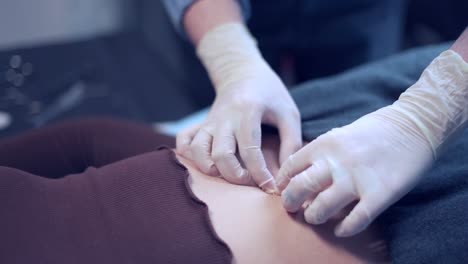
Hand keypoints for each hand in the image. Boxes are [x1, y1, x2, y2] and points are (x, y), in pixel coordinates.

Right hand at [177, 59, 300, 192]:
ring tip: (228, 174)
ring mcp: (210, 121)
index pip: (250, 151)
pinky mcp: (201, 124)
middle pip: (221, 155)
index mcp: (248, 111)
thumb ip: (291, 143)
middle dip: (236, 176)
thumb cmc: (270, 94)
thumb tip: (286, 174)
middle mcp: (225, 117)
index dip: (260, 174)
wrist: (243, 71)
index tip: (270, 187)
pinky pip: (184, 140)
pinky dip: (188, 155)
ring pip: (198, 151)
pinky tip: (205, 162)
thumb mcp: (289, 113)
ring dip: (211, 169)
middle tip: (251, 182)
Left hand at [277, 107, 433, 236]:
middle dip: (290, 201)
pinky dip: (344, 229)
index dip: (283, 182)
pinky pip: (356, 220)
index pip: (291, 166)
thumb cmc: (374, 131)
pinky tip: (340, 229)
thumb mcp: (340, 134)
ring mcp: (358, 178)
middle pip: (300, 187)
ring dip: (314, 216)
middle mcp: (337, 161)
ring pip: (323, 207)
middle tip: (291, 208)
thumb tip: (303, 176)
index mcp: (325, 144)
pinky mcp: (380, 193)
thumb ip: (321, 153)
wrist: (414, 125)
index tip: (282, 190)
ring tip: (315, 217)